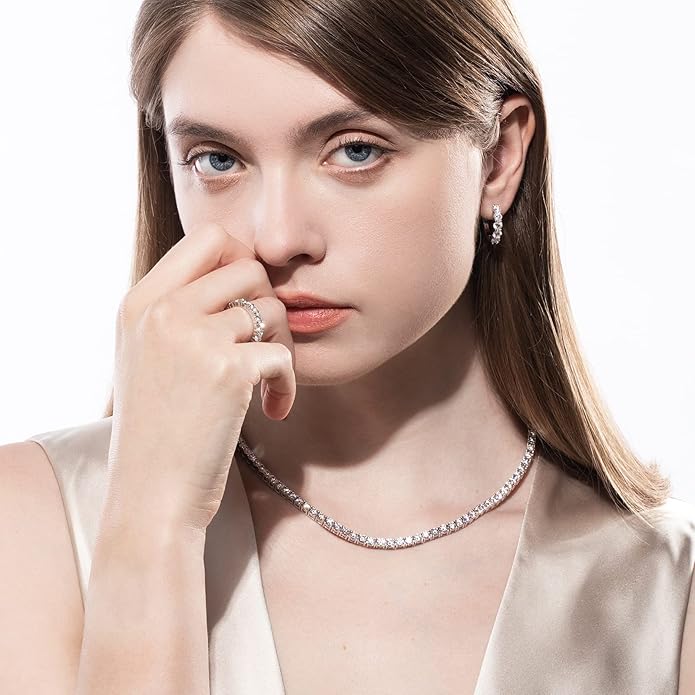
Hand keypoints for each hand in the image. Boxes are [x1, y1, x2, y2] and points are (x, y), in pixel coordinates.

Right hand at [104, 222, 295, 534]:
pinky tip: (273, 408)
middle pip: (248, 266)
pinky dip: (287, 382)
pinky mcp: (228, 370)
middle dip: (266, 304)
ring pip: (271, 308)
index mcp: (140, 302)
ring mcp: (193, 338)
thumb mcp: (145, 356)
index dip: (241, 260)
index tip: (246, 301)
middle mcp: (163, 311)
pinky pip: (283, 353)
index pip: (208, 238)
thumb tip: (239, 270)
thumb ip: (178, 310)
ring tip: (267, 381)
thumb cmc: (157, 430)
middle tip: (263, 344)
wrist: (151, 495)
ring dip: (280, 345)